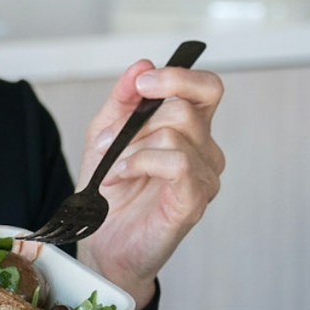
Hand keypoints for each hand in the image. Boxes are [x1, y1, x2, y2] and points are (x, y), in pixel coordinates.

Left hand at [74, 59, 224, 308]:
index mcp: (189, 130)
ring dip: (129, 149)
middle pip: (185, 108)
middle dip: (137, 122)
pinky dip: (138, 163)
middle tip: (109, 144)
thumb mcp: (105, 136)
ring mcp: (204, 177)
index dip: (179, 76)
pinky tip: (118, 178)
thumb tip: (142, 65)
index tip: (144, 83)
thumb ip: (123, 100)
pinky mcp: (194, 201)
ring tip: (110, 170)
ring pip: (176, 134)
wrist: (102, 244)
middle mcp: (205, 151)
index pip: (207, 88)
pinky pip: (177, 163)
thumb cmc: (109, 193)